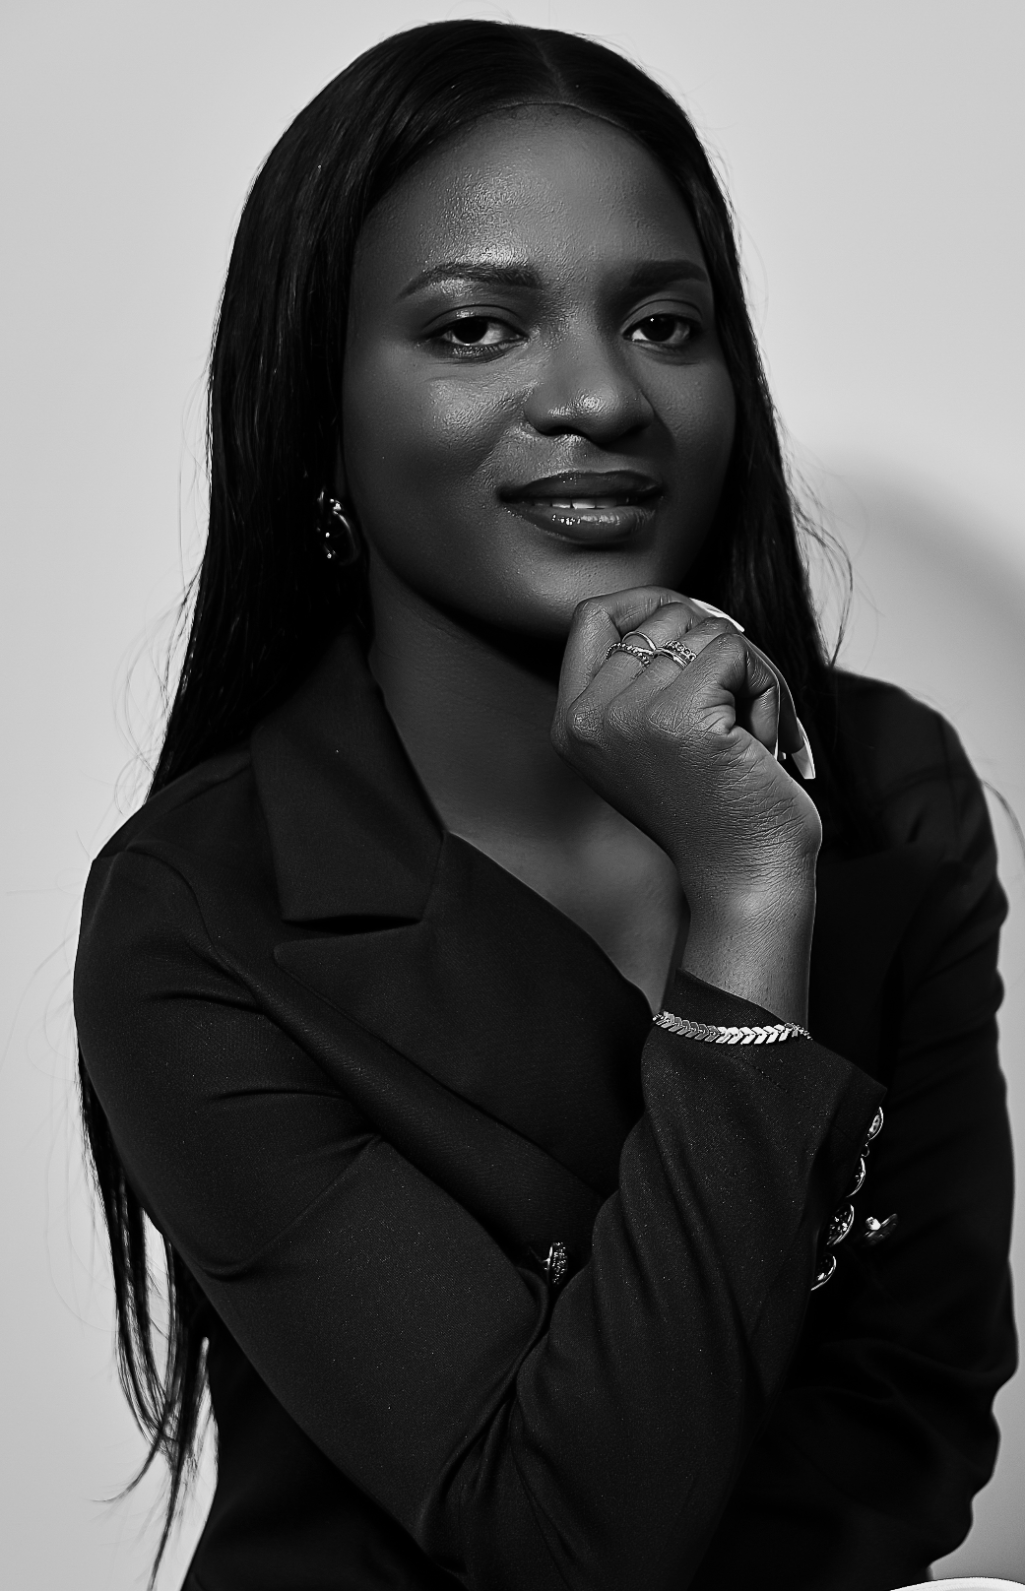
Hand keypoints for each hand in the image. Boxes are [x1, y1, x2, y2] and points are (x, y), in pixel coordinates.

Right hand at [551, 588, 821, 1020]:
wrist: (744, 879)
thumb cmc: (716, 810)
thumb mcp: (651, 742)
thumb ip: (641, 680)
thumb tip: (682, 604)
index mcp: (572, 723)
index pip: (592, 615)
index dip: (648, 603)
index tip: (696, 627)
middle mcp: (588, 718)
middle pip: (662, 616)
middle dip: (718, 646)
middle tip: (739, 705)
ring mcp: (628, 717)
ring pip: (706, 631)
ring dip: (750, 672)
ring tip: (749, 731)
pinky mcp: (678, 719)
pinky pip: (735, 652)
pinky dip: (767, 687)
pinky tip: (763, 739)